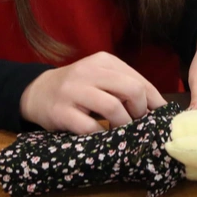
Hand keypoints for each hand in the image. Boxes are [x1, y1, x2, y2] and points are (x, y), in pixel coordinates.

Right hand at [19, 52, 166, 134]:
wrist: (37, 92)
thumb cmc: (77, 89)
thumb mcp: (100, 79)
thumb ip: (125, 86)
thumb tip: (158, 108)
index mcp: (104, 61)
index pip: (140, 80)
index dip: (154, 101)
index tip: (159, 116)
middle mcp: (89, 71)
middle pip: (132, 90)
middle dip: (140, 111)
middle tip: (137, 123)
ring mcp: (74, 91)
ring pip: (113, 108)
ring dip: (123, 125)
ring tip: (121, 130)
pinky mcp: (62, 112)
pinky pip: (90, 127)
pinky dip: (101, 134)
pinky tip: (102, 136)